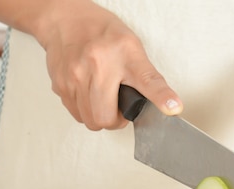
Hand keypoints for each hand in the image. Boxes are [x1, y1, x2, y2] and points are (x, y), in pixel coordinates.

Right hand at [35, 1, 181, 129]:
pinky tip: (88, 95)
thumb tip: (168, 106)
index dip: (160, 97)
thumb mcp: (131, 47)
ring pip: (90, 120)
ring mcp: (75, 76)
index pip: (147, 80)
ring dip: (98, 116)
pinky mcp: (60, 85)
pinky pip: (76, 114)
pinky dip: (84, 111)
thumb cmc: (101, 34)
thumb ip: (147, 78)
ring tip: (102, 99)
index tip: (173, 108)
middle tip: (118, 109)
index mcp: (124, 54)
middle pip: (106, 117)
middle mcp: (98, 65)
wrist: (66, 21)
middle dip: (114, 121)